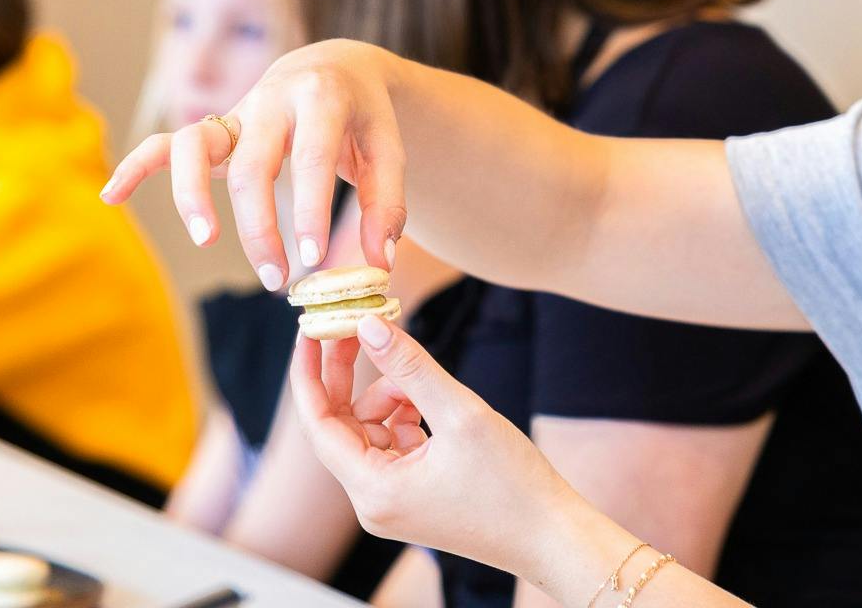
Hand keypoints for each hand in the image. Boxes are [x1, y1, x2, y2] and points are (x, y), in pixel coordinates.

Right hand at [103, 39, 407, 290]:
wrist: (334, 67)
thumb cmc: (363, 117)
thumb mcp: (387, 149)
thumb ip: (386, 203)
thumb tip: (376, 259)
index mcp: (320, 98)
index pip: (310, 159)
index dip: (308, 210)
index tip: (311, 259)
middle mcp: (271, 99)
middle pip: (252, 164)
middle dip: (258, 225)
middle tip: (275, 276)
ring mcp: (235, 111)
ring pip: (196, 145)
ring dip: (193, 196)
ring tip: (205, 240)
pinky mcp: (213, 126)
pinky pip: (164, 141)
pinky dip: (136, 165)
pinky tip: (112, 196)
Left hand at [290, 315, 599, 580]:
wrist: (551, 536)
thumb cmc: (513, 485)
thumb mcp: (459, 413)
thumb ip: (410, 367)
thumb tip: (369, 325)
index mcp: (374, 490)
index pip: (318, 425)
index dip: (309, 374)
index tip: (309, 330)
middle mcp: (373, 503)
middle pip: (341, 426)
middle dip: (349, 377)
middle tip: (360, 328)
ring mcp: (390, 503)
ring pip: (369, 431)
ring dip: (389, 398)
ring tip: (426, 390)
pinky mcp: (410, 497)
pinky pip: (390, 445)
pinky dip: (404, 418)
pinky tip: (432, 410)